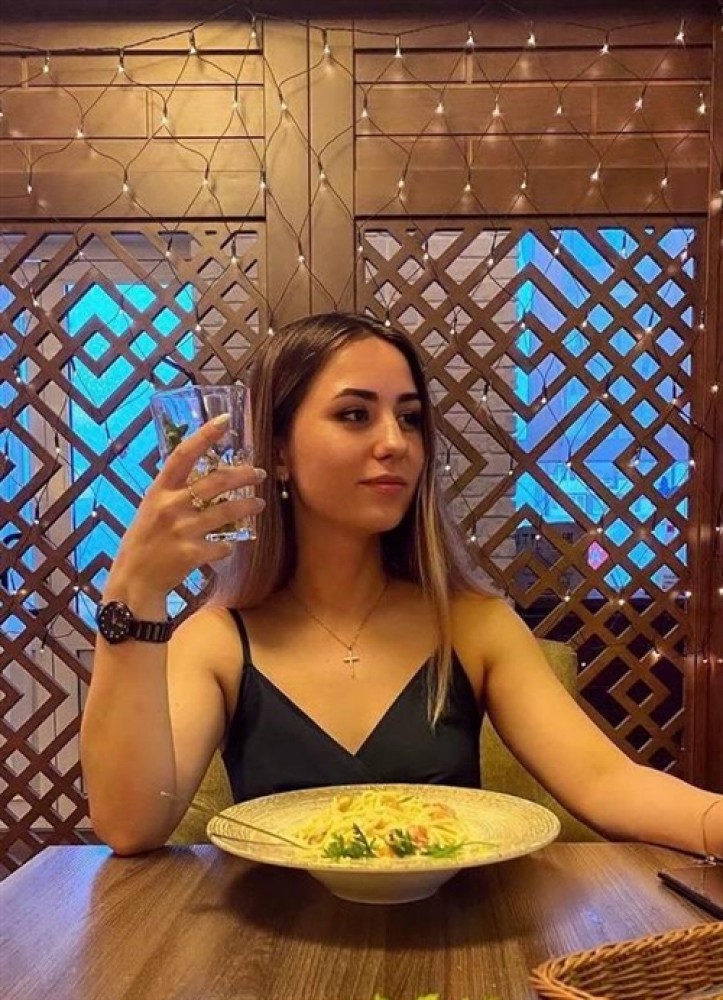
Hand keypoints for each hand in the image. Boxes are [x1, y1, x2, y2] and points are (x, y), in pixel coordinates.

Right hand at [107, 415, 264, 599]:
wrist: (134, 580)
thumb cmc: (144, 540)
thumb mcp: (151, 508)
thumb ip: (174, 492)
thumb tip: (203, 475)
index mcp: (159, 490)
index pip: (182, 455)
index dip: (204, 436)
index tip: (224, 421)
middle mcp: (170, 506)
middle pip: (216, 482)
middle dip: (243, 475)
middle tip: (259, 473)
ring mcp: (182, 530)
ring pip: (227, 511)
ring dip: (248, 506)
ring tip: (259, 504)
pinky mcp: (192, 553)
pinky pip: (223, 545)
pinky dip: (229, 545)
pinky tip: (229, 545)